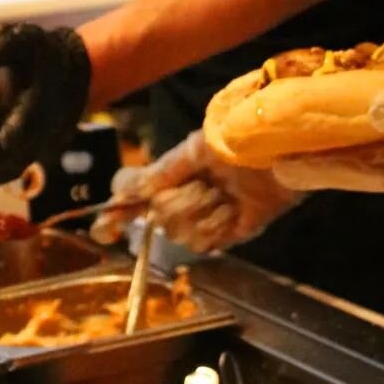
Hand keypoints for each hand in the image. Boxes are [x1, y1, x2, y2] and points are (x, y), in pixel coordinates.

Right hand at [92, 129, 300, 252]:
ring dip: (200, 212)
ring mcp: (205, 218)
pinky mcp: (228, 235)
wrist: (279, 152)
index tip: (104, 227)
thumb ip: (163, 170)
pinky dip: (216, 225)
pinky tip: (232, 210)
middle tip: (204, 184)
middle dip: (179, 202)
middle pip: (158, 219)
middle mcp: (185, 199)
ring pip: (179, 233)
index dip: (116, 214)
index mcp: (173, 176)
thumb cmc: (240, 141)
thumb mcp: (196, 148)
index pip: (134, 198)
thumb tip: (129, 190)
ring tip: (222, 194)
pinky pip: (205, 243)